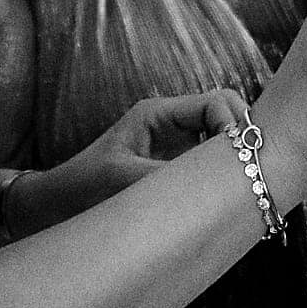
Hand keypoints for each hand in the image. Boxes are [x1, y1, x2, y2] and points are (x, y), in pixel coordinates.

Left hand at [25, 88, 250, 231]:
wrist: (55, 206)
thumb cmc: (81, 187)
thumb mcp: (121, 181)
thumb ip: (164, 177)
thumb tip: (208, 185)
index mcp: (157, 114)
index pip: (215, 101)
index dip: (234, 123)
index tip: (238, 155)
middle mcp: (171, 123)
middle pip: (227, 111)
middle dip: (244, 134)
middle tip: (251, 166)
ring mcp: (176, 145)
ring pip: (224, 135)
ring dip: (237, 153)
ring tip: (245, 180)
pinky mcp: (177, 167)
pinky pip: (212, 161)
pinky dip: (225, 171)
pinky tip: (229, 192)